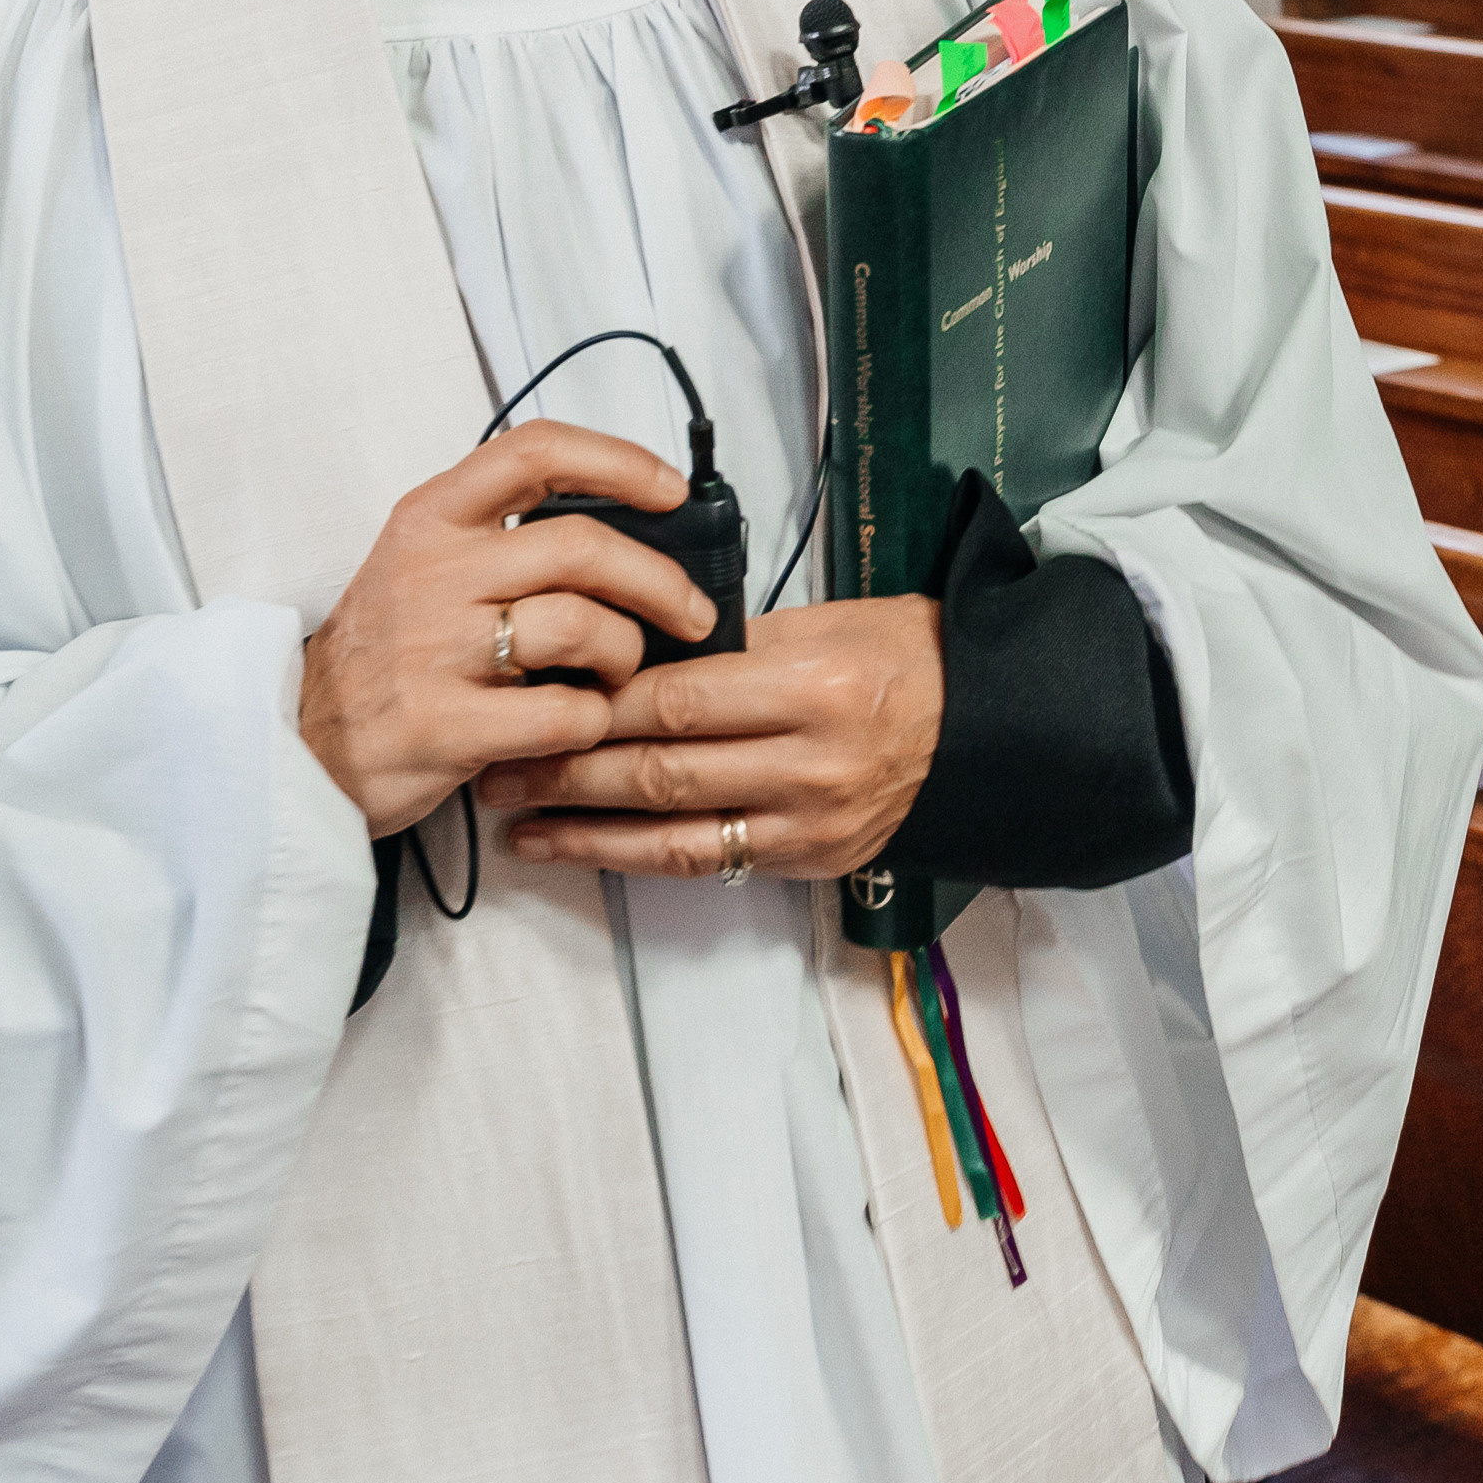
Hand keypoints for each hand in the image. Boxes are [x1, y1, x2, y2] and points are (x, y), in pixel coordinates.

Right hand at [299, 424, 722, 839]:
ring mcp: (437, 648)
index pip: (535, 452)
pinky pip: (566, 714)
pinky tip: (581, 725)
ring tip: (618, 675)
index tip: (670, 489)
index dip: (618, 461)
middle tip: (691, 612)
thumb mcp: (423, 565)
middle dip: (661, 582)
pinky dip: (595, 721)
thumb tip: (632, 535)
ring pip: (584, 628)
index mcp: (431, 517)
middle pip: (583, 546)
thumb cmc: (386, 652)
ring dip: (626, 656)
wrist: (299, 743)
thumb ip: (506, 541)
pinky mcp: (446, 725)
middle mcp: (433, 571)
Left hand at [475, 597, 944, 879]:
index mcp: (815, 687)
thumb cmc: (904, 654)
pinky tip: (576, 847)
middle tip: (494, 758)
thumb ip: (736, 637)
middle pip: (664, 769)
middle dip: (568, 766)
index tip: (534, 689)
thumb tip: (639, 640)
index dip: (599, 700)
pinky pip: (705, 862)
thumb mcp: (829, 619)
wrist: (987, 729)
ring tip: (513, 815)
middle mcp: (811, 764)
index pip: (681, 697)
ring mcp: (810, 822)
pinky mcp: (807, 860)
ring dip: (582, 825)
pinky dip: (631, 856)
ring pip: (672, 831)